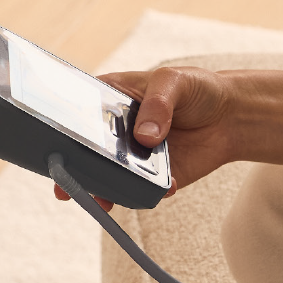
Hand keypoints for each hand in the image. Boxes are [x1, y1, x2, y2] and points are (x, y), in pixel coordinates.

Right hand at [50, 63, 238, 210]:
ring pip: (107, 178)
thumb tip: (144, 136)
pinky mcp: (152, 178)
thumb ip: (158, 104)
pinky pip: (141, 191)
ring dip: (103, 190)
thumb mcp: (175, 82)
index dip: (60, 128)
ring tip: (103, 200)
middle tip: (64, 185)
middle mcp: (114, 132)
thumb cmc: (197, 89)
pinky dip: (146, 194)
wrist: (232, 116)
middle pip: (84, 152)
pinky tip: (165, 188)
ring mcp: (130, 158)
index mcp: (109, 99)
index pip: (75, 113)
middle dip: (72, 169)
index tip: (50, 142)